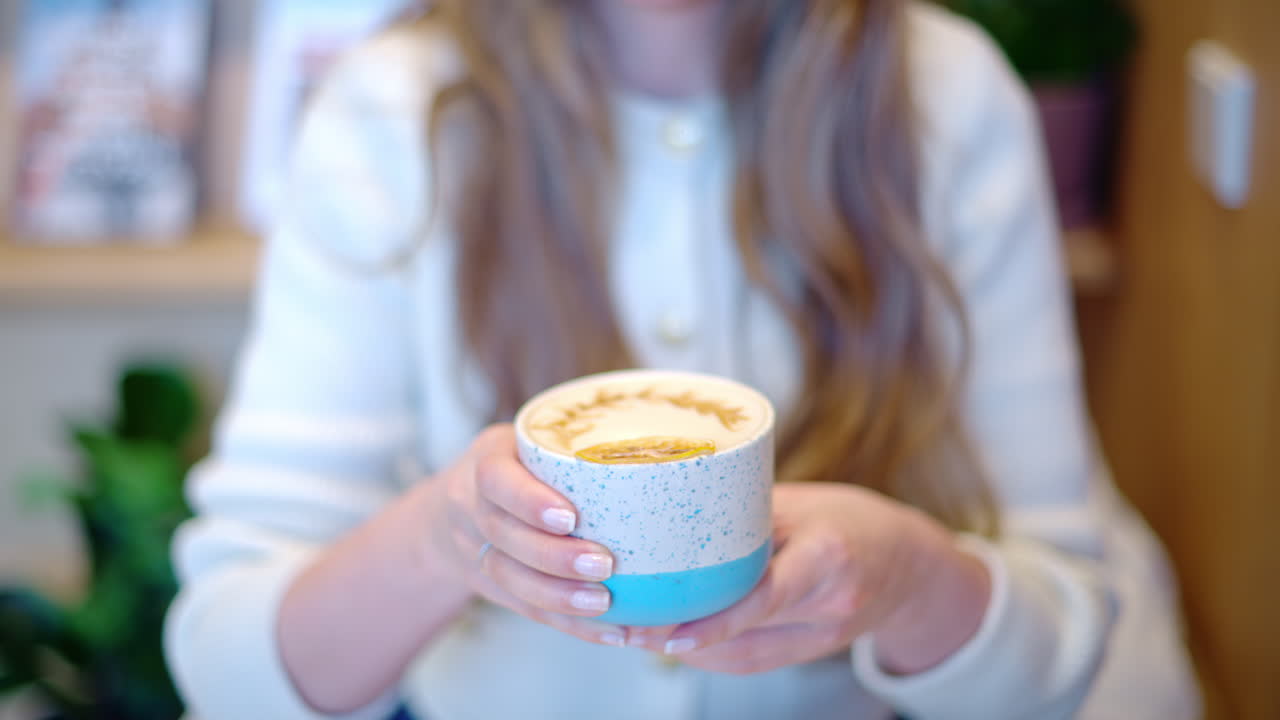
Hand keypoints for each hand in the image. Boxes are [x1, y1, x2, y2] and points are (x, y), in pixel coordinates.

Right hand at [426, 424, 627, 646]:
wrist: (458, 505)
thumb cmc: (520, 463)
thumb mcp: (534, 439)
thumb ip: (578, 445)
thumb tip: (661, 447)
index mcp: (486, 461)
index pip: (496, 479)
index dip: (529, 502)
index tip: (570, 518)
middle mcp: (474, 507)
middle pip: (505, 536)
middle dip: (554, 556)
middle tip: (604, 563)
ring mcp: (478, 550)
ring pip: (511, 579)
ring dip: (561, 597)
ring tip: (604, 603)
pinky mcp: (493, 586)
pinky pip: (529, 610)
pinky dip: (572, 625)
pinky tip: (613, 632)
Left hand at [627, 483, 989, 675]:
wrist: (913, 566)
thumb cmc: (854, 521)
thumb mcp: (804, 501)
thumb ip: (745, 512)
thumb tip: (671, 512)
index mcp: (827, 555)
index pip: (765, 596)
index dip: (715, 621)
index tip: (665, 631)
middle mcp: (828, 604)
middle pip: (744, 633)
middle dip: (677, 634)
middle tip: (622, 623)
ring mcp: (824, 636)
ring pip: (742, 656)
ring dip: (685, 649)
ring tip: (633, 633)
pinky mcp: (814, 652)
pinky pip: (754, 661)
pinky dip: (711, 652)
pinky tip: (675, 639)